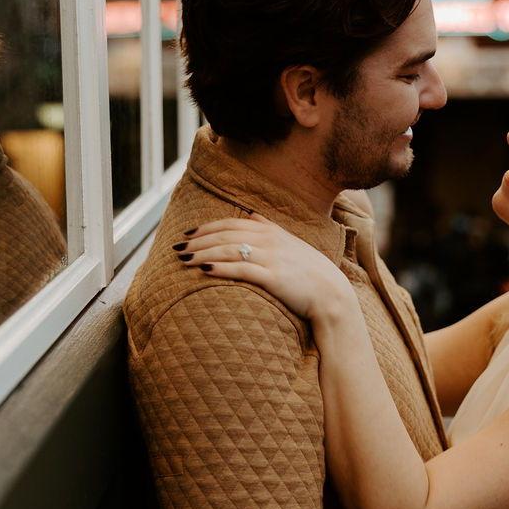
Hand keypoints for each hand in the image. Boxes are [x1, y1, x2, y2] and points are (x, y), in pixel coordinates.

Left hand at [176, 214, 353, 323]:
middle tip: (177, 249)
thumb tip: (249, 214)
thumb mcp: (289, 242)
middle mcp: (269, 240)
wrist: (331, 294)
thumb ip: (268, 226)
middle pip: (225, 235)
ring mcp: (271, 257)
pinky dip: (220, 267)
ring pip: (229, 250)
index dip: (206, 228)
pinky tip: (204, 269)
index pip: (230, 224)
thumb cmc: (309, 271)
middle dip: (198, 241)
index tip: (188, 234)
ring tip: (184, 260)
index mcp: (270, 230)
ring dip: (203, 253)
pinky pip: (241, 269)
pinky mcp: (273, 277)